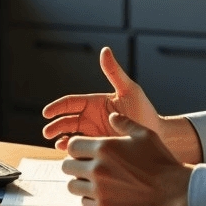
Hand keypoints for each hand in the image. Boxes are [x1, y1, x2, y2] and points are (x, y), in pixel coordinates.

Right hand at [42, 47, 162, 150]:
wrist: (159, 136)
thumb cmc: (145, 111)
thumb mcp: (129, 90)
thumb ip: (114, 72)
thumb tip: (105, 50)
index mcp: (94, 103)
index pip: (70, 103)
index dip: (57, 107)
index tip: (46, 113)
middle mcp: (90, 118)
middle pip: (66, 121)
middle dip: (54, 126)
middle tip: (47, 132)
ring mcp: (93, 134)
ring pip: (70, 136)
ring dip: (61, 140)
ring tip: (58, 145)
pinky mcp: (98, 148)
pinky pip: (81, 150)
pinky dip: (73, 152)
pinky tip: (71, 155)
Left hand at [63, 114, 192, 205]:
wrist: (174, 192)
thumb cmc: (160, 162)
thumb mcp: (144, 135)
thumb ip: (124, 123)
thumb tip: (111, 115)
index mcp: (104, 148)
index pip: (72, 146)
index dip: (77, 148)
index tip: (85, 151)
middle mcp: (97, 168)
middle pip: (67, 166)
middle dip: (75, 164)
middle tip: (86, 166)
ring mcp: (99, 190)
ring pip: (72, 186)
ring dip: (80, 182)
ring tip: (92, 181)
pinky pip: (83, 203)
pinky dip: (89, 199)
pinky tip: (102, 194)